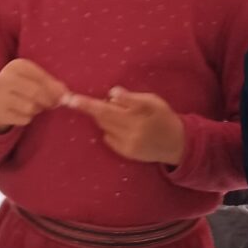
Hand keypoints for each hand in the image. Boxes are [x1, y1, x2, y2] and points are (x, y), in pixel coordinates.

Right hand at [0, 59, 69, 132]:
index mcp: (16, 66)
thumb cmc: (21, 87)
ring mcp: (0, 96)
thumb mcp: (33, 79)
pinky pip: (24, 119)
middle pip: (36, 92)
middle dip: (50, 100)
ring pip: (31, 107)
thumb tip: (67, 94)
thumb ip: (50, 83)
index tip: (65, 94)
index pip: (41, 77)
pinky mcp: (0, 113)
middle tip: (56, 104)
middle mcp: (5, 79)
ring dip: (38, 109)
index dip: (55, 87)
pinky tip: (23, 113)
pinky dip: (28, 118)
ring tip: (36, 106)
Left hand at [65, 88, 185, 164]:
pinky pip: (108, 137)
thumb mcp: (154, 101)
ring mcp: (129, 142)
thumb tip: (112, 94)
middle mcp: (135, 127)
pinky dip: (108, 129)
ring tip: (115, 113)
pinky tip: (119, 127)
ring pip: (105, 126)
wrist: (176, 145)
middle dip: (86, 107)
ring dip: (101, 117)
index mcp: (144, 110)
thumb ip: (133, 98)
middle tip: (72, 100)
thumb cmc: (163, 117)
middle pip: (104, 115)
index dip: (94, 101)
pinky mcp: (126, 152)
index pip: (117, 102)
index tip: (74, 99)